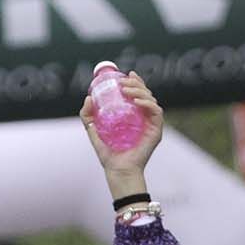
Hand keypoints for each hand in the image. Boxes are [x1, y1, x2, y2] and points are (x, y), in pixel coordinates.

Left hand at [80, 72, 162, 202]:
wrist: (118, 170)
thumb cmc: (109, 154)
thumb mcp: (93, 131)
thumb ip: (87, 116)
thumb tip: (88, 97)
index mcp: (134, 116)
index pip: (138, 93)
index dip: (134, 81)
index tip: (124, 74)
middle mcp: (144, 118)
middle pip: (145, 93)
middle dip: (135, 83)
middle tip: (122, 83)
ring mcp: (151, 124)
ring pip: (151, 99)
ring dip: (140, 90)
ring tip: (126, 90)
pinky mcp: (156, 131)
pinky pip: (156, 111)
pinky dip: (147, 103)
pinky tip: (136, 101)